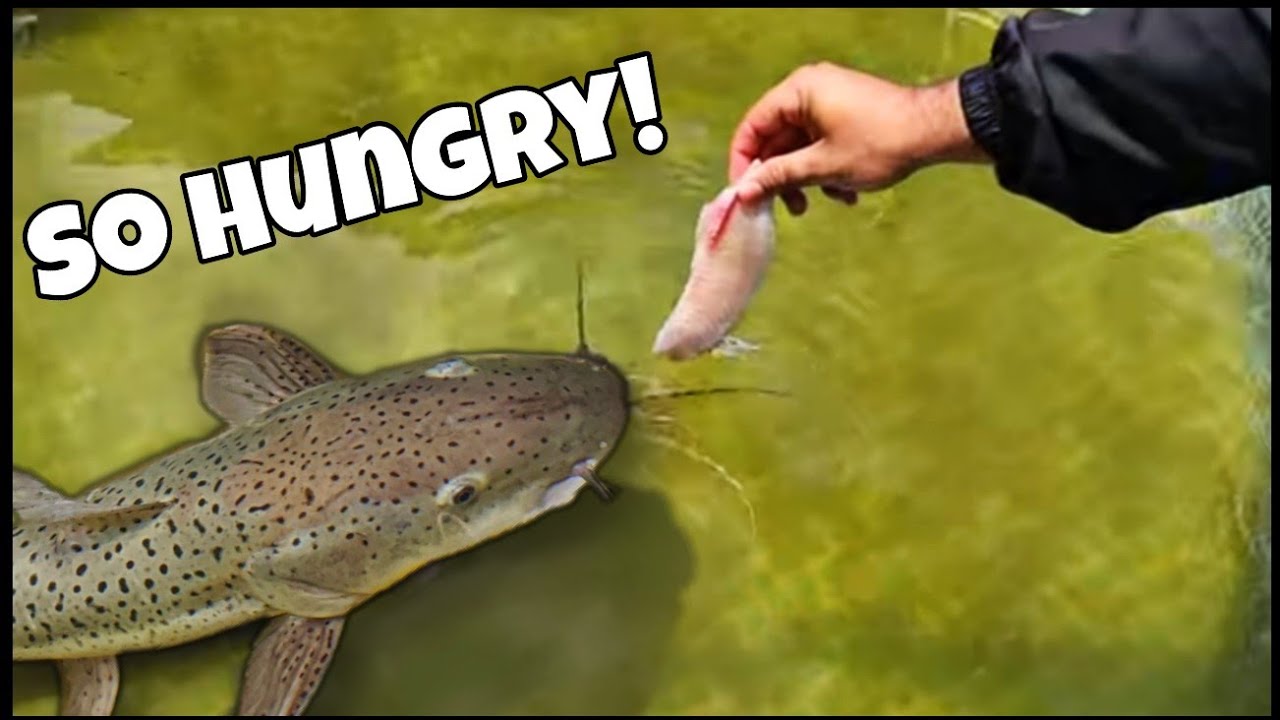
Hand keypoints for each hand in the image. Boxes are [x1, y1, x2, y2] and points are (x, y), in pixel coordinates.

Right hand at [728, 62, 987, 214]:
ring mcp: (829, 102)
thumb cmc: (879, 143)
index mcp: (798, 92)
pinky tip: (844, 193)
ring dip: (806, 178)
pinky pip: (820, 143)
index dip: (744, 163)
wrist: (934, 132)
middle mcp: (809, 90)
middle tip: (785, 207)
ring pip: (800, 146)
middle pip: (776, 139)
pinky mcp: (845, 115)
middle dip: (782, 177)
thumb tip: (744, 192)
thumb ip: (779, 177)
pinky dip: (825, 169)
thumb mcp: (822, 166)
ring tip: (818, 203)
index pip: (752, 127)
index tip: (745, 194)